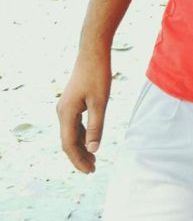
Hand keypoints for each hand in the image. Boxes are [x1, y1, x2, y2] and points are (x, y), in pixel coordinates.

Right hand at [56, 48, 111, 173]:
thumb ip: (96, 126)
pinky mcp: (72, 102)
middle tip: (93, 170)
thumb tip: (93, 149)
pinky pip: (74, 125)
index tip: (91, 171)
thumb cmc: (98, 74)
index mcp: (66, 113)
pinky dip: (82, 135)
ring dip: (81, 147)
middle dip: (80, 157)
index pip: (69, 145)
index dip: (79, 160)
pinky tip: (91, 141)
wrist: (93, 51)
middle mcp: (62, 112)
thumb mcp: (100, 102)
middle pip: (68, 141)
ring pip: (71, 134)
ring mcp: (65, 107)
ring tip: (93, 159)